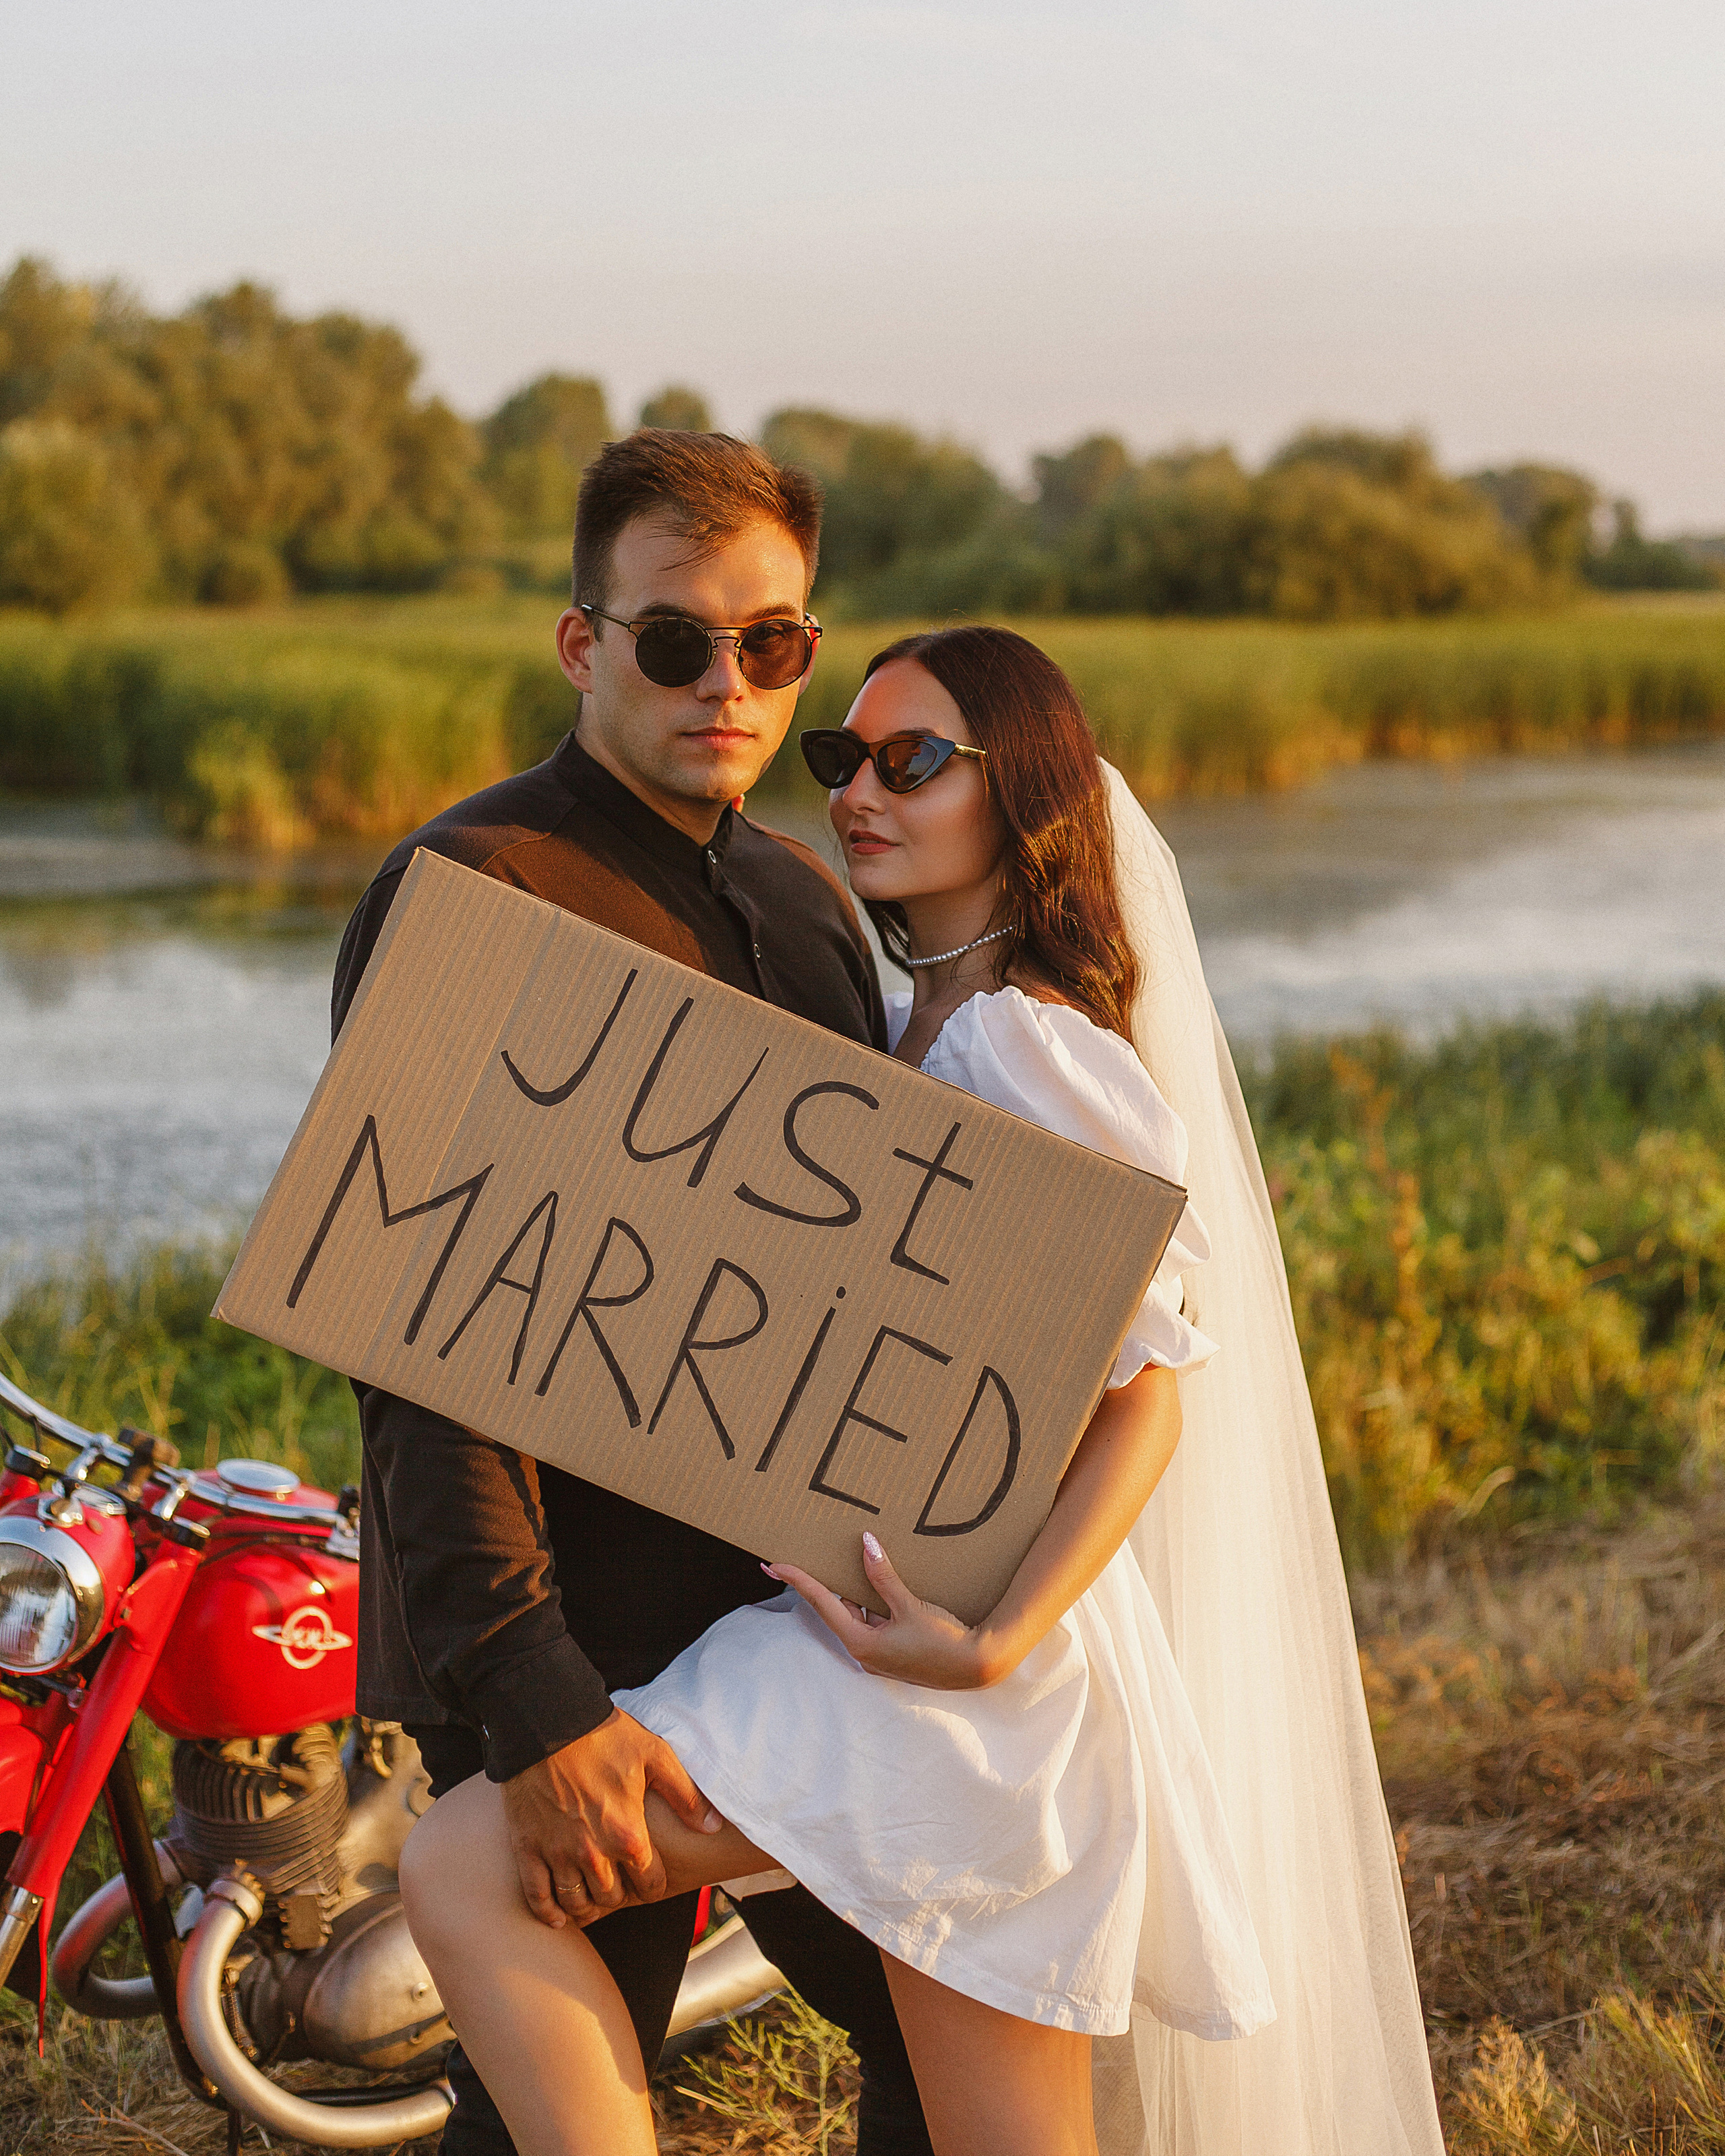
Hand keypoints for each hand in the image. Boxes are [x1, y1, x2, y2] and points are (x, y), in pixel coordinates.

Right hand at [500, 1710, 719, 1928]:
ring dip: (587, 1906)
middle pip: (611, 1899)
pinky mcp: (528, 1848)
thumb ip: (685, 1795)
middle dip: (621, 1895)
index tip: (651, 1880)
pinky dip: (548, 1912)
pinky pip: (538, 1895)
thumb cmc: (604, 1736)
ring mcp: (558, 1853)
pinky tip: (559, 1916)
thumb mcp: (655, 1756)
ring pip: (576, 1902)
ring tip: (592, 1899)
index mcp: (627, 1834)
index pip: (649, 1884)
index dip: (654, 1885)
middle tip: (621, 1885)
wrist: (548, 1721)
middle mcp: (593, 1853)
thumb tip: (712, 1825)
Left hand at [766, 1531, 1008, 1690]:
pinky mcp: (893, 1651)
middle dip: (824, 1582)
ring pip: (856, 1614)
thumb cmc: (942, 1640)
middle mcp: (864, 1651)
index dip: (797, 1581)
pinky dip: (871, 1601)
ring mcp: (878, 1654)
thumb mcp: (910, 1605)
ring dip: (852, 1591)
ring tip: (846, 1561)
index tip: (774, 1565)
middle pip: (836, 1608)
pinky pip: (873, 1621)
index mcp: (861, 1643)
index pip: (821, 1604)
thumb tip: (864, 1543)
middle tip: (804, 1556)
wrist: (976, 1666)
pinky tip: (878, 1581)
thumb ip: (883, 1576)